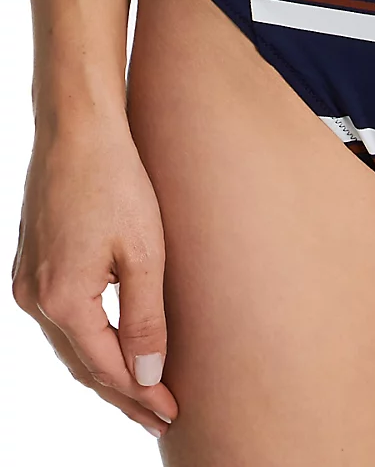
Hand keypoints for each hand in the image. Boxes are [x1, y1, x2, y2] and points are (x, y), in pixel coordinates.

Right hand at [11, 108, 177, 437]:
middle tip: (159, 416)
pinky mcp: (34, 263)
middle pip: (83, 363)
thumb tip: (147, 377)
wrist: (78, 131)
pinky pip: (62, 318)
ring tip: (141, 390)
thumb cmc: (117, 183)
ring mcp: (29, 281)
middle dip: (123, 392)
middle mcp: (36, 299)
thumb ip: (146, 319)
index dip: (141, 395)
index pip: (106, 368)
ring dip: (104, 368)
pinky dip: (88, 338)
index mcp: (63, 301)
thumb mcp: (144, 252)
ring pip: (70, 343)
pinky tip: (110, 343)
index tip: (172, 413)